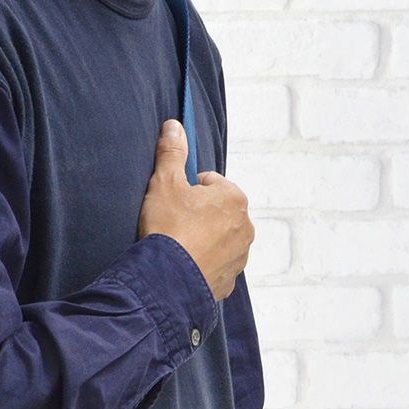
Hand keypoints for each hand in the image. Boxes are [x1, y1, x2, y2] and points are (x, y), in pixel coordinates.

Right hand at [137, 117, 253, 300]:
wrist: (165, 281)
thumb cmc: (167, 229)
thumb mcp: (164, 183)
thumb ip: (171, 152)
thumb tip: (174, 126)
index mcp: (234, 198)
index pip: (209, 183)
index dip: (187, 191)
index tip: (173, 204)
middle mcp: (245, 226)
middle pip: (217, 212)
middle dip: (198, 216)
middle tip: (174, 226)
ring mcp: (239, 256)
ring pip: (218, 240)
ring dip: (202, 241)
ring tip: (178, 247)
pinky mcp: (229, 281)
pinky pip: (215, 266)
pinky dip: (202, 265)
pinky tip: (184, 266)